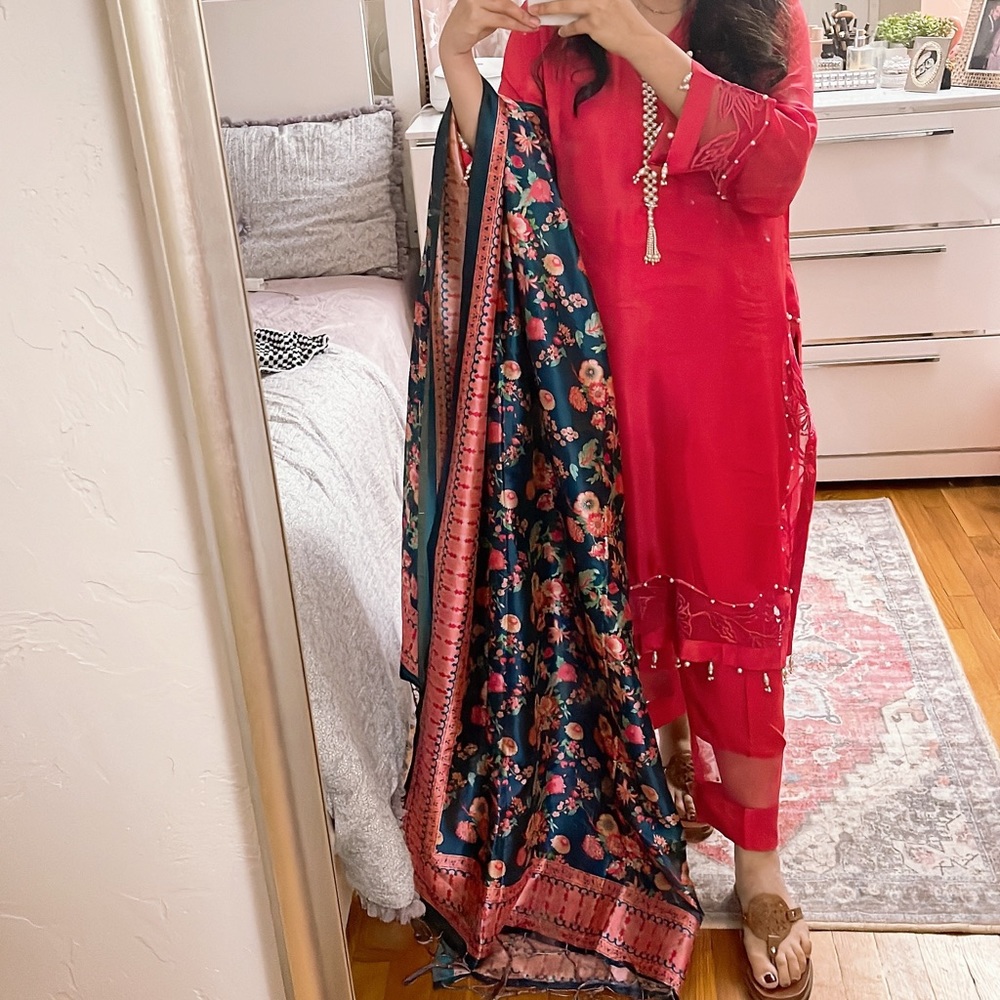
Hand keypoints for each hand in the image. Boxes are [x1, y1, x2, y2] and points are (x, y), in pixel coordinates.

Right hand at [440, 0, 539, 58]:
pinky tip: (523, 29)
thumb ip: (502, 6)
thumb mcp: (489, 11)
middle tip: (537, 16)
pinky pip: (501, 21)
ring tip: (533, 24)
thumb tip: (524, 7)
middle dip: (524, 8)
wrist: (453, 42)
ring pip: (506, 8)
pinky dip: (515, 25)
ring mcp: (473, 2)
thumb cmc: (471, 24)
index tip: (533, 4)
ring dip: (522, 17)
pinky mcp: (474, 16)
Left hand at [528, 0, 655, 58]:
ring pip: (565, 5)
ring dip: (549, 8)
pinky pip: (573, 26)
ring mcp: (597, 6)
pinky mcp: (594, 24)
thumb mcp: (614, 1)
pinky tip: (562, 31)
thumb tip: (571, 1)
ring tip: (537, 10)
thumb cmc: (625, 21)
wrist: (638, 39)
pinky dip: (566, 29)